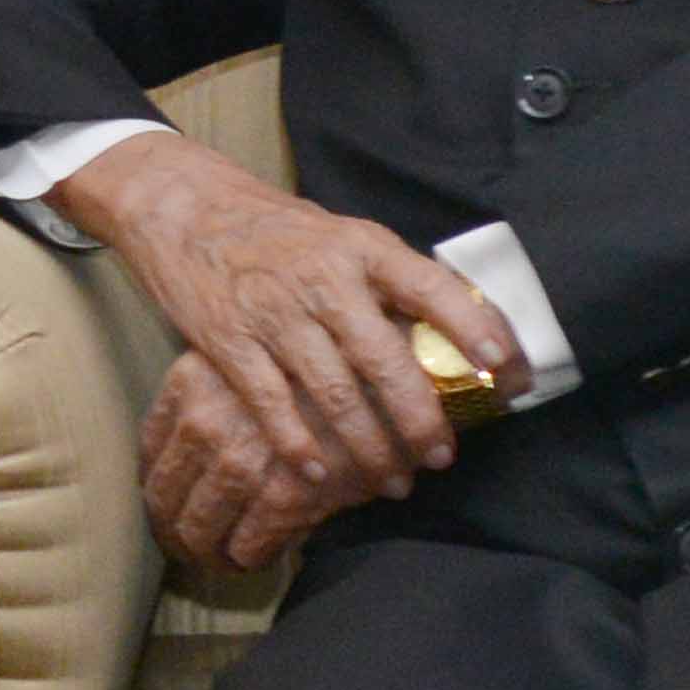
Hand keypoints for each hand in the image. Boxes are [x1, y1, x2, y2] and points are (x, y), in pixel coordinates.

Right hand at [45, 129, 519, 533]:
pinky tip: (319, 476)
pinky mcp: (228, 341)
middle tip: (441, 456)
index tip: (504, 367)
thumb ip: (391, 281)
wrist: (185, 209)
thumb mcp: (344, 236)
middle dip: (419, 418)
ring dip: (368, 446)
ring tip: (392, 481)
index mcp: (362, 249)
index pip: (430, 286)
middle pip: (384, 360)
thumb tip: (462, 334)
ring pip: (333, 394)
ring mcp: (274, 313)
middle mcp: (322, 280)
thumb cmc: (278, 231)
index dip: (472, 327)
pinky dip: (298, 446)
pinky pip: (272, 405)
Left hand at [142, 351, 375, 582]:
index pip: (150, 447)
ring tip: (218, 560)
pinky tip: (252, 561)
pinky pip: (246, 546)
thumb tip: (193, 452)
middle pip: (163, 494)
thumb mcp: (257, 363)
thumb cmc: (330, 367)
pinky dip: (246, 560)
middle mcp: (205, 420)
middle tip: (186, 544)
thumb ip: (218, 398)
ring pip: (197, 528)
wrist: (396, 373)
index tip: (168, 501)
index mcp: (192, 381)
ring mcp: (239, 461)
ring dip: (205, 553)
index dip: (157, 482)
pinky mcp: (281, 497)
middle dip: (172, 527)